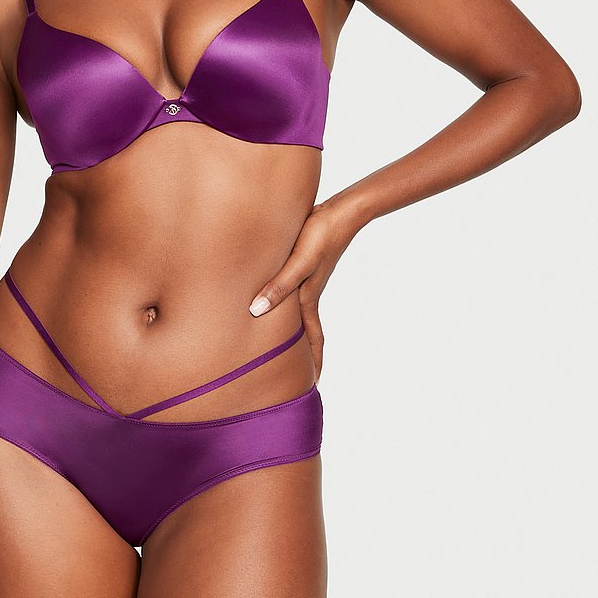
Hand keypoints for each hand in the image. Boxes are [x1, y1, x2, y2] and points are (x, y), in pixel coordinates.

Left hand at [248, 198, 361, 383]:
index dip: (314, 363)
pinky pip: (290, 291)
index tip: (315, 386)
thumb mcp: (299, 262)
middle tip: (292, 374)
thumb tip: (255, 312)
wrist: (341, 211)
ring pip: (296, 313)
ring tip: (278, 343)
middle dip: (301, 354)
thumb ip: (278, 286)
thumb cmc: (320, 235)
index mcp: (308, 299)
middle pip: (304, 331)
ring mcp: (306, 279)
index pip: (313, 339)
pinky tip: (272, 297)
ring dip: (291, 330)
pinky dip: (283, 302)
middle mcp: (307, 293)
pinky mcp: (302, 264)